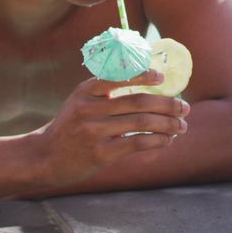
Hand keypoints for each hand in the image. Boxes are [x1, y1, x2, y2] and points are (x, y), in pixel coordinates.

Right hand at [36, 69, 189, 186]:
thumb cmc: (71, 127)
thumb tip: (150, 84)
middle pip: (138, 102)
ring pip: (141, 123)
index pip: (119, 76)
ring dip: (167, 124)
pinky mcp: (100, 153)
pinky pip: (136, 143)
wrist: (46, 157)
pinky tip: (167, 140)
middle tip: (184, 107)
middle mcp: (89, 108)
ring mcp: (94, 131)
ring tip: (182, 126)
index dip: (143, 75)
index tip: (162, 77)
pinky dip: (157, 141)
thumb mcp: (81, 101)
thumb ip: (107, 92)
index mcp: (86, 90)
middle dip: (167, 104)